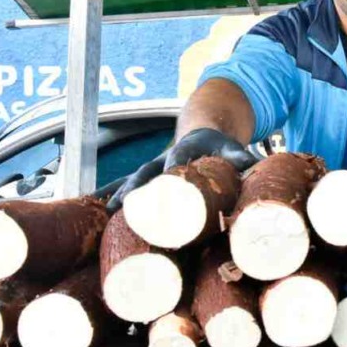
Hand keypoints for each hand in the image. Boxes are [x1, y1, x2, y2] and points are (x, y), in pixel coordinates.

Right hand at [105, 128, 257, 211]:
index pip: (174, 165)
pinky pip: (124, 189)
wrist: (203, 133)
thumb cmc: (219, 147)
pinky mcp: (146, 181)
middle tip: (120, 208)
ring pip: (129, 182)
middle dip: (134, 190)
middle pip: (145, 175)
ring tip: (102, 213)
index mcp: (183, 152)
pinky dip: (108, 198)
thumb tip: (254, 168)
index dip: (168, 177)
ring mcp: (151, 171)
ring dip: (117, 195)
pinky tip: (92, 211)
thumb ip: (240, 158)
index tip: (161, 189)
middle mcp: (162, 162)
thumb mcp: (232, 149)